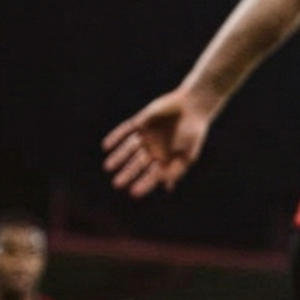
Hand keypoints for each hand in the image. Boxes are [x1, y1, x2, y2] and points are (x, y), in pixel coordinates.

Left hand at [102, 89, 216, 197]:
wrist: (192, 106)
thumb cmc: (193, 133)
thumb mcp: (187, 155)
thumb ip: (176, 170)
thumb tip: (166, 187)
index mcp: (166, 159)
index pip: (152, 175)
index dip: (143, 184)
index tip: (133, 193)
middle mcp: (154, 149)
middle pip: (137, 164)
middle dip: (127, 174)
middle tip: (117, 184)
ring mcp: (146, 135)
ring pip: (128, 149)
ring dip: (118, 158)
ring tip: (108, 168)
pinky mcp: (140, 122)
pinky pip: (125, 130)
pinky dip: (116, 137)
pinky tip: (107, 146)